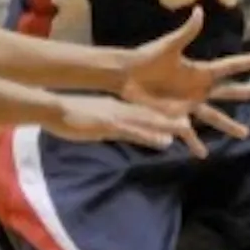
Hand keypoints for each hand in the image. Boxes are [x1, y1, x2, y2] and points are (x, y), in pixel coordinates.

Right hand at [46, 95, 192, 149]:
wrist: (53, 108)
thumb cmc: (70, 116)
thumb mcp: (95, 124)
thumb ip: (112, 128)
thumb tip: (117, 134)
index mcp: (119, 108)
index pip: (146, 112)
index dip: (167, 114)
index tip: (186, 116)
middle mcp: (123, 110)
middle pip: (153, 116)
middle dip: (174, 119)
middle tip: (196, 122)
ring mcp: (118, 117)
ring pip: (150, 122)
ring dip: (169, 126)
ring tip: (189, 129)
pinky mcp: (110, 124)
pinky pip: (135, 131)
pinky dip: (151, 135)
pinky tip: (165, 141)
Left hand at [117, 7, 249, 153]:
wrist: (127, 75)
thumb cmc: (147, 58)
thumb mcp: (169, 45)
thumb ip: (186, 32)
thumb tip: (200, 10)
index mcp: (200, 71)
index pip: (230, 66)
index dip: (247, 63)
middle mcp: (199, 88)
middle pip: (229, 92)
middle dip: (247, 93)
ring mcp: (189, 104)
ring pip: (215, 117)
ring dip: (230, 125)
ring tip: (246, 134)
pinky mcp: (175, 117)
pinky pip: (188, 133)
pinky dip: (194, 144)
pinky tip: (202, 155)